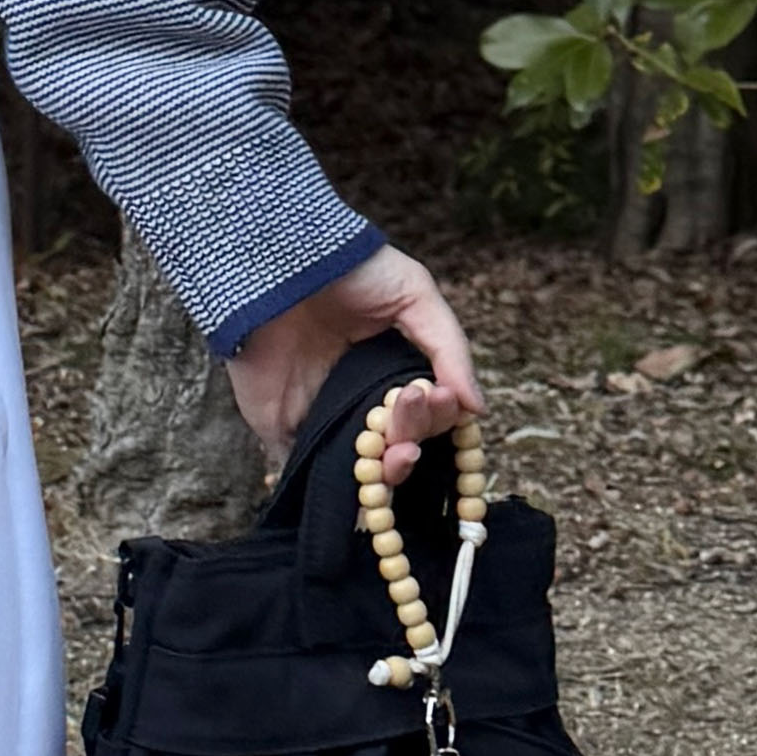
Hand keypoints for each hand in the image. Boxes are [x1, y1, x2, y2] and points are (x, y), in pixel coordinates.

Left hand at [224, 239, 480, 484]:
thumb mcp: (414, 294)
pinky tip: (352, 493)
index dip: (438, 416)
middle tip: (407, 419)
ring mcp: (325, 420)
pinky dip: (329, 491)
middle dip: (412, 441)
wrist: (280, 263)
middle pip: (399, 445)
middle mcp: (363, 402)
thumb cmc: (352, 269)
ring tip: (392, 455)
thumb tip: (476, 409)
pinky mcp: (283, 431)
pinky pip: (307, 474)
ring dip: (383, 474)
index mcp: (396, 374)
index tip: (435, 399)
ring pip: (362, 469)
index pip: (428, 414)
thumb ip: (450, 349)